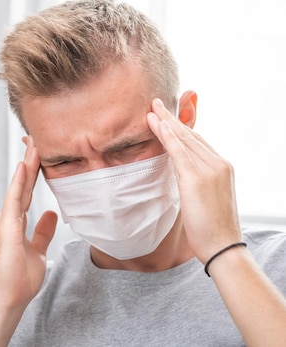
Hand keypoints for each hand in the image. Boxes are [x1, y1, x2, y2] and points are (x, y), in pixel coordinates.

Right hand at [0, 136, 57, 309]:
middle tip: (35, 136)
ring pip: (19, 186)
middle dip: (30, 160)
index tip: (39, 151)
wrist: (8, 297)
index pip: (27, 190)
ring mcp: (5, 220)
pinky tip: (25, 165)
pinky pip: (14, 198)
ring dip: (27, 164)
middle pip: (22, 183)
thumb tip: (51, 213)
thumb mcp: (38, 250)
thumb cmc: (20, 279)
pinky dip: (19, 181)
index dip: (33, 170)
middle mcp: (7, 217)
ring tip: (34, 142)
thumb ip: (42, 231)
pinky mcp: (6, 226)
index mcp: (14, 222)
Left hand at [146, 95, 241, 262]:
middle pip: (191, 136)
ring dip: (166, 123)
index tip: (168, 117)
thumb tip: (180, 175)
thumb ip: (194, 182)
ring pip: (184, 140)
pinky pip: (179, 151)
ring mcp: (210, 169)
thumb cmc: (211, 229)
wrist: (222, 246)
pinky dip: (168, 136)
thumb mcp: (204, 199)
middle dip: (172, 119)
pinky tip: (158, 125)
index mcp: (222, 168)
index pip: (198, 142)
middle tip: (156, 104)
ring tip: (151, 110)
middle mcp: (219, 164)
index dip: (181, 128)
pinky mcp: (196, 178)